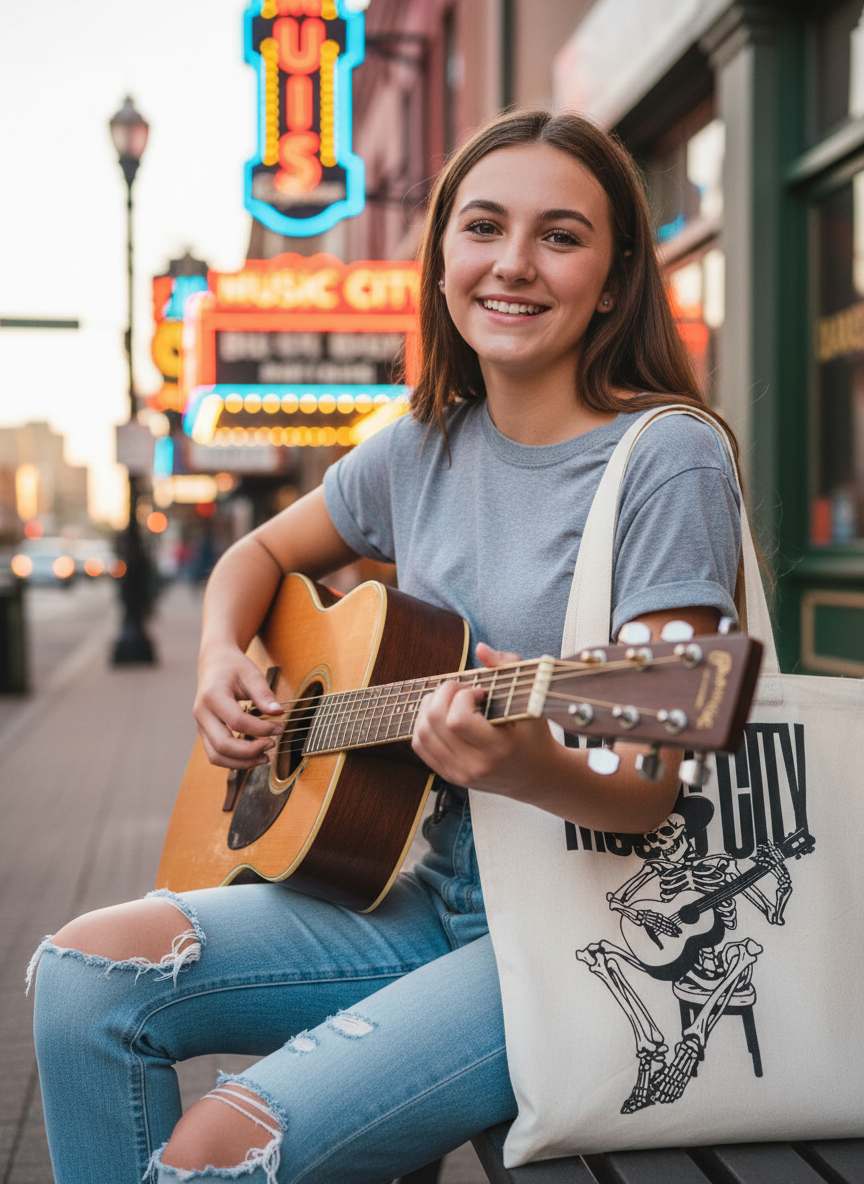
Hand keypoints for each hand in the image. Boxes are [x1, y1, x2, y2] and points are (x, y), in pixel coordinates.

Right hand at [193, 644, 284, 768]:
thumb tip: (278, 713)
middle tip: (273, 744)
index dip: (261, 729)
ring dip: (242, 763)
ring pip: (216, 756)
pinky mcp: (205, 733)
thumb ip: (264, 694)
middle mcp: (202, 714)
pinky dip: (234, 761)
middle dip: (251, 751)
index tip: (279, 727)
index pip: (237, 722)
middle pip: (223, 745)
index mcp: (212, 696)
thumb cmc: (233, 667)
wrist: (214, 663)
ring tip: (265, 758)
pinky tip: (253, 756)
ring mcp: (201, 725)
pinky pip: (216, 754)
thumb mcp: (251, 674)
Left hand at [411, 642, 557, 795]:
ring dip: (431, 707)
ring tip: (452, 701)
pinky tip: (443, 715)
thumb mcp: (531, 699)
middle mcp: (475, 766)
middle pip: (435, 722)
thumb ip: (508, 667)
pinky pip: (420, 745)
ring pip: (422, 733)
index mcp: (498, 749)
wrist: (537, 775)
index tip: (479, 692)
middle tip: (462, 691)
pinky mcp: (449, 776)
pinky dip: (425, 724)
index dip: (462, 696)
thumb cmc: (534, 735)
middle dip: (443, 694)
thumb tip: (481, 648)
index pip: (458, 720)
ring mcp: (459, 774)